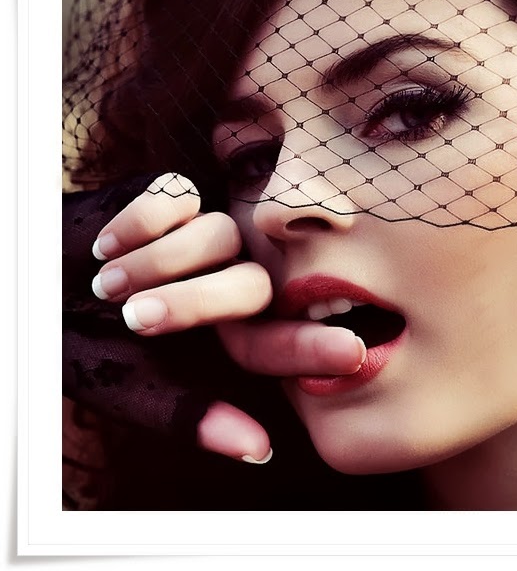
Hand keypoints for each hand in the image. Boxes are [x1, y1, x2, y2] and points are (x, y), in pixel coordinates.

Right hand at [84, 173, 365, 461]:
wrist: (32, 285)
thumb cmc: (84, 342)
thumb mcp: (127, 387)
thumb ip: (188, 416)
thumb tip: (261, 450)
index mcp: (226, 332)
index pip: (279, 340)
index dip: (309, 348)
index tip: (351, 354)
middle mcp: (227, 281)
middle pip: (250, 285)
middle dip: (193, 302)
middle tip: (134, 318)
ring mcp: (206, 238)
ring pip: (218, 236)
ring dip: (155, 263)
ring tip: (105, 282)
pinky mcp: (178, 197)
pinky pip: (179, 199)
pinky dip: (138, 222)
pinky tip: (108, 243)